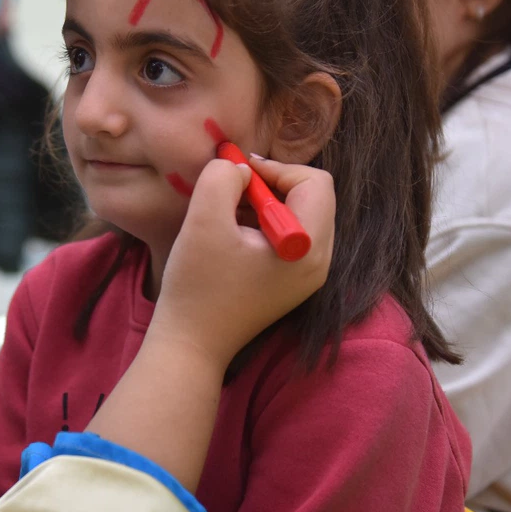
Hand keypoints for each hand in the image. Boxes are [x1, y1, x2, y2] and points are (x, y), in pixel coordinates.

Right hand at [150, 155, 335, 369]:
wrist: (191, 343)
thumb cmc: (197, 286)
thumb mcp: (203, 220)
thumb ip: (222, 178)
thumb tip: (238, 168)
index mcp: (307, 248)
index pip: (315, 182)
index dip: (276, 169)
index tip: (237, 176)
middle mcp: (319, 262)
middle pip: (313, 197)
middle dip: (272, 184)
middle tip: (232, 190)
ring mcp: (308, 275)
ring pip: (301, 214)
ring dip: (266, 203)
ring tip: (228, 215)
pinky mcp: (292, 283)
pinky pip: (290, 236)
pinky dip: (264, 224)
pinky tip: (232, 235)